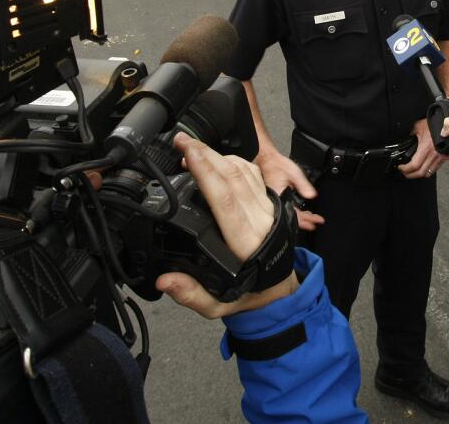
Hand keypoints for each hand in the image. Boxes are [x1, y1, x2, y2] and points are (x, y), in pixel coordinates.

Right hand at [156, 135, 299, 317]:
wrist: (283, 294)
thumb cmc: (251, 296)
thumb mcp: (218, 306)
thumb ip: (191, 294)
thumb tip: (165, 280)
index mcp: (246, 244)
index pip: (225, 199)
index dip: (206, 172)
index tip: (189, 154)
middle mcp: (260, 222)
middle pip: (233, 177)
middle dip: (206, 154)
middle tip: (181, 141)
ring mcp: (267, 211)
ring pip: (244, 172)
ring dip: (218, 155)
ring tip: (192, 149)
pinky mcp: (270, 205)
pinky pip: (253, 176)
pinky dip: (233, 161)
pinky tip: (216, 159)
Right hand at [255, 150, 324, 231]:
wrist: (266, 160)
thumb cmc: (277, 165)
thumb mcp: (294, 173)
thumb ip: (303, 185)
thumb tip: (312, 196)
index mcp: (279, 198)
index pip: (295, 215)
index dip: (307, 219)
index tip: (318, 220)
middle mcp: (276, 202)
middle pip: (292, 218)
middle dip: (306, 221)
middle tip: (316, 222)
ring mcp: (275, 201)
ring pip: (288, 215)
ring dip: (301, 218)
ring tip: (311, 219)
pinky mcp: (275, 198)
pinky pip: (285, 209)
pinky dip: (294, 212)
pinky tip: (300, 212)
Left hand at [399, 117, 445, 178]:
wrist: (448, 123)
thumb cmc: (435, 124)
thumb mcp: (419, 126)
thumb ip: (410, 133)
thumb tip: (404, 138)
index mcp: (426, 148)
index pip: (414, 165)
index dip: (405, 169)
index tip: (400, 167)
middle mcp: (434, 155)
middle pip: (421, 173)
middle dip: (410, 175)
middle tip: (404, 173)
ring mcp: (441, 158)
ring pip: (428, 173)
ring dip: (419, 175)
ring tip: (412, 173)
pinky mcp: (445, 158)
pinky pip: (435, 169)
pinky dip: (427, 171)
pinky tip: (423, 167)